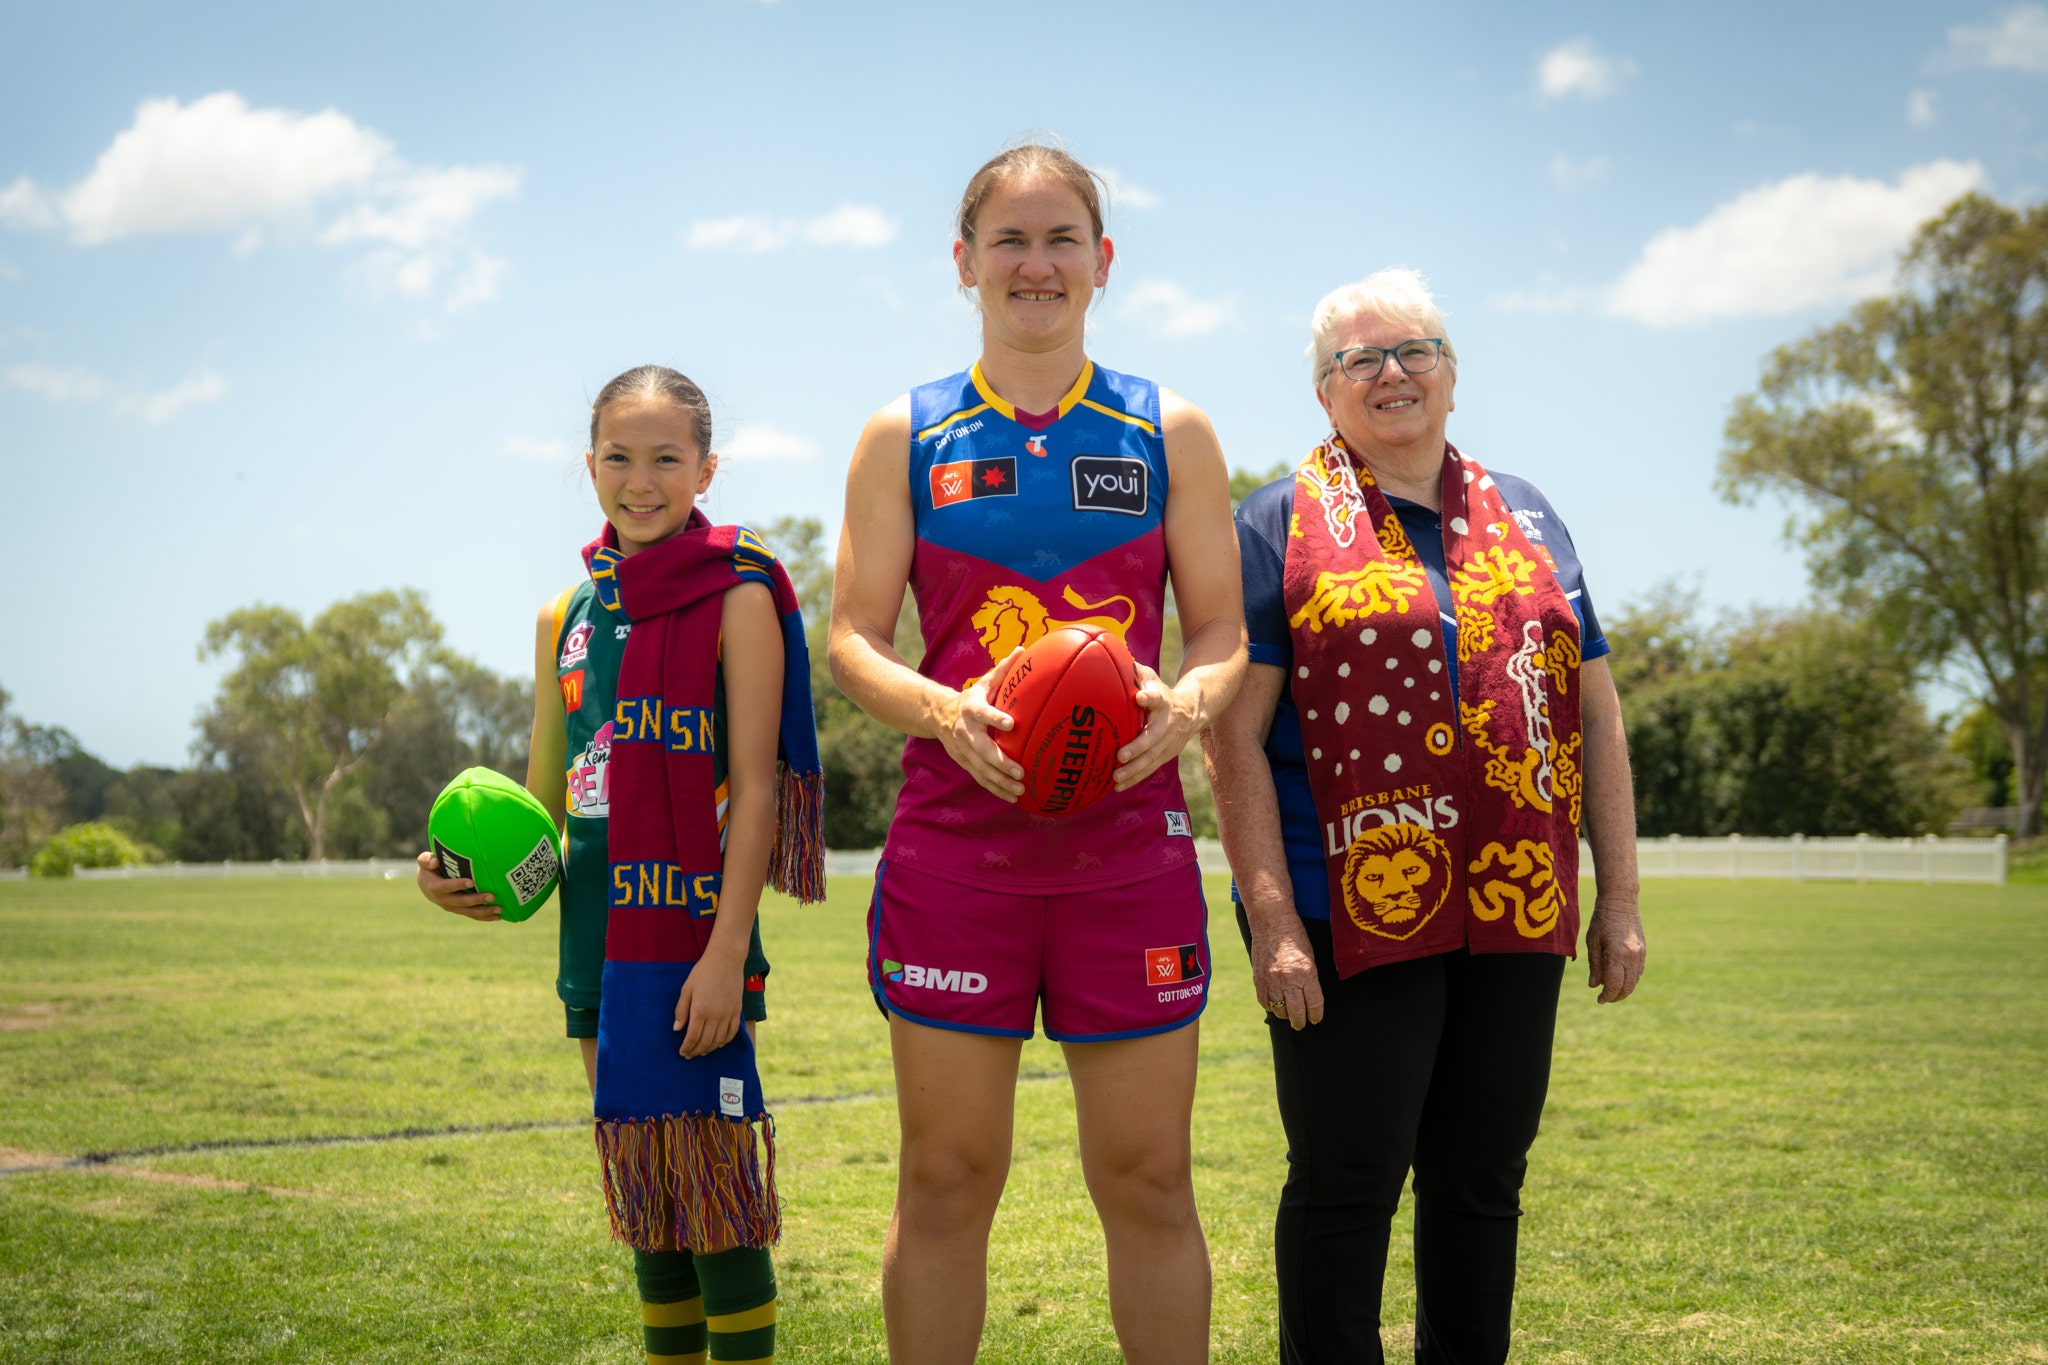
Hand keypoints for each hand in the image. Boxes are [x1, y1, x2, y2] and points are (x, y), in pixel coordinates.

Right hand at [415, 850, 500, 921]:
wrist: (427, 884)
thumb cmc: (429, 868)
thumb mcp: (424, 861)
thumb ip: (426, 860)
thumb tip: (435, 861)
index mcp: (436, 887)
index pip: (447, 887)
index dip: (458, 885)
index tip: (471, 882)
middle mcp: (443, 900)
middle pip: (461, 901)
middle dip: (477, 900)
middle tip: (492, 896)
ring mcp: (452, 907)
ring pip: (469, 912)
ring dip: (484, 911)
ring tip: (499, 909)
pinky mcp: (459, 910)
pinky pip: (472, 915)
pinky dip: (485, 917)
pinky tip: (498, 917)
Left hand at [673, 956, 743, 1058]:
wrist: (726, 959)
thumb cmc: (703, 972)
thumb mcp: (686, 989)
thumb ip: (681, 1010)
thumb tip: (676, 1029)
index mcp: (700, 1010)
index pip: (692, 1037)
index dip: (686, 1047)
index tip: (682, 1052)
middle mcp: (715, 1015)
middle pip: (705, 1041)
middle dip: (696, 1051)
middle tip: (690, 1055)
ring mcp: (728, 1014)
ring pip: (719, 1040)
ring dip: (709, 1049)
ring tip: (702, 1052)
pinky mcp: (737, 1011)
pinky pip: (732, 1032)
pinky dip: (725, 1041)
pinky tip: (718, 1044)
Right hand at [925, 647, 1025, 801]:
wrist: (938, 715)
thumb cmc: (971, 697)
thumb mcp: (983, 683)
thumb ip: (1003, 670)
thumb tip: (1023, 650)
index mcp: (971, 709)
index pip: (983, 713)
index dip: (995, 717)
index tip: (1010, 724)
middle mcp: (965, 732)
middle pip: (982, 749)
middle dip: (1000, 762)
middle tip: (1020, 770)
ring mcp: (963, 750)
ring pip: (981, 769)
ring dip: (1000, 781)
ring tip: (1020, 789)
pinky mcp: (965, 762)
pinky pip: (981, 778)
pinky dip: (996, 789)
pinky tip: (1012, 797)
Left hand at [1114, 662, 1204, 790]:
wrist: (1193, 711)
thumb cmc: (1162, 693)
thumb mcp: (1153, 678)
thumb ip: (1136, 672)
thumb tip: (1113, 657)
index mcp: (1164, 702)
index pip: (1157, 698)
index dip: (1149, 697)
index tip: (1141, 697)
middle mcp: (1168, 724)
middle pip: (1153, 738)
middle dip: (1137, 748)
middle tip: (1120, 756)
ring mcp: (1169, 743)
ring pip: (1151, 759)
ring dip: (1134, 770)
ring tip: (1116, 777)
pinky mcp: (1166, 755)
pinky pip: (1149, 769)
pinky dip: (1135, 778)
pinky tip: (1118, 786)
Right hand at [1249, 911, 1323, 1028]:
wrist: (1272, 923)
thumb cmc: (1295, 938)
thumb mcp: (1310, 959)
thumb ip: (1309, 980)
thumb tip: (1308, 999)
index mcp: (1306, 973)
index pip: (1314, 1004)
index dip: (1316, 1015)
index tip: (1315, 1019)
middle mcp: (1288, 979)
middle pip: (1296, 1011)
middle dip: (1300, 1022)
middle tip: (1301, 1024)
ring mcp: (1271, 980)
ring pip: (1279, 1009)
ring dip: (1284, 1015)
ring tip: (1288, 1016)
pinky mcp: (1259, 979)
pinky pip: (1264, 1001)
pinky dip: (1269, 1007)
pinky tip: (1274, 1006)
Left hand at [1586, 900, 1645, 1003]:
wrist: (1621, 902)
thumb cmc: (1601, 919)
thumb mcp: (1592, 941)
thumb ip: (1594, 965)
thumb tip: (1594, 985)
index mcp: (1617, 955)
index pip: (1614, 985)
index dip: (1607, 996)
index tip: (1599, 1000)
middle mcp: (1632, 957)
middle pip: (1627, 987)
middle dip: (1616, 996)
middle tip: (1604, 998)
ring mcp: (1640, 955)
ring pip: (1635, 981)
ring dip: (1624, 990)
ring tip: (1611, 992)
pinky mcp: (1643, 951)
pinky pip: (1638, 972)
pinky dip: (1630, 980)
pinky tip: (1620, 980)